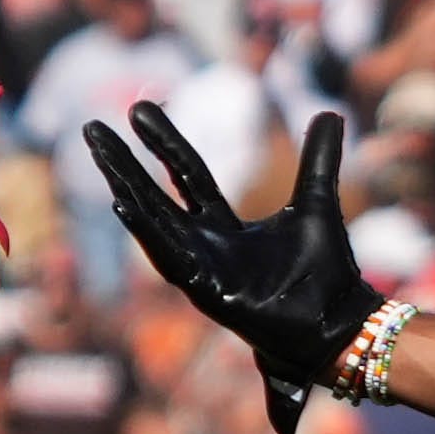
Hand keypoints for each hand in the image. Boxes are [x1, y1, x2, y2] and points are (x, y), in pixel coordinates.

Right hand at [90, 104, 367, 433]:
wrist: (342, 324)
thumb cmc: (326, 275)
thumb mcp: (316, 203)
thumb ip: (318, 161)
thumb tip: (329, 113)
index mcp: (224, 228)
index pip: (186, 175)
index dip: (164, 143)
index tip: (139, 108)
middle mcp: (205, 247)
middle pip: (155, 196)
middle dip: (124, 163)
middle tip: (92, 128)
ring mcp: (202, 271)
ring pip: (153, 224)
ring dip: (125, 189)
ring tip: (101, 156)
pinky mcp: (208, 294)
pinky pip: (171, 259)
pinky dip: (148, 232)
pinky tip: (122, 204)